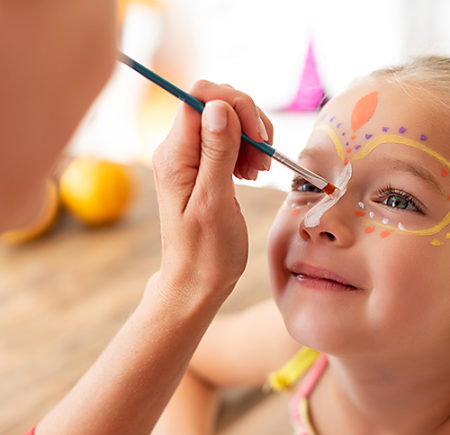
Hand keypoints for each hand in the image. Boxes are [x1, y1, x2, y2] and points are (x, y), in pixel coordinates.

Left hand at [151, 80, 272, 302]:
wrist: (196, 280)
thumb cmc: (206, 252)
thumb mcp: (214, 203)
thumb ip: (216, 153)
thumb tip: (218, 106)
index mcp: (174, 155)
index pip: (201, 97)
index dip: (235, 105)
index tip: (259, 138)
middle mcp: (177, 150)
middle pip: (215, 104)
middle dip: (248, 121)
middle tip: (262, 160)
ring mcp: (189, 158)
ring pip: (225, 119)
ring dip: (251, 137)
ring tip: (257, 171)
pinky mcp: (202, 167)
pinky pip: (227, 140)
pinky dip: (247, 149)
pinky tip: (250, 173)